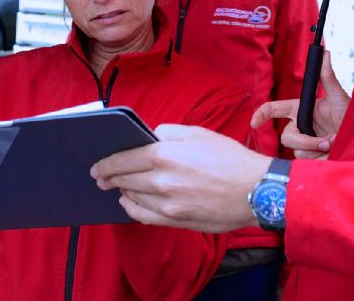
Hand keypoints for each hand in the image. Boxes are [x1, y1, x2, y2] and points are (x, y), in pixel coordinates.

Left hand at [90, 124, 270, 232]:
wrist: (255, 190)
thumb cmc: (229, 158)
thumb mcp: (198, 133)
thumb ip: (168, 132)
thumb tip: (149, 137)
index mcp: (165, 154)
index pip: (124, 159)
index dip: (107, 163)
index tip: (97, 166)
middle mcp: (162, 180)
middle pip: (124, 179)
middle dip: (109, 177)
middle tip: (101, 177)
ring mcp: (168, 203)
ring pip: (132, 197)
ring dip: (121, 191)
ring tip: (116, 187)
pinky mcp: (176, 220)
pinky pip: (144, 216)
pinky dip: (132, 209)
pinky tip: (130, 203)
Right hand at [251, 49, 348, 159]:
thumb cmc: (349, 115)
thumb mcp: (338, 97)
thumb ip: (328, 76)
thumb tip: (325, 53)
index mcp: (300, 110)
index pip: (274, 110)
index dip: (261, 114)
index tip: (254, 123)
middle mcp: (299, 127)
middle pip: (286, 136)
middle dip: (305, 140)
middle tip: (327, 140)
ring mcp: (304, 144)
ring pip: (296, 151)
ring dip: (316, 149)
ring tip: (334, 143)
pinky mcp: (310, 157)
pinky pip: (305, 161)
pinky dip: (320, 158)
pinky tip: (332, 153)